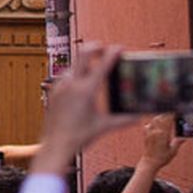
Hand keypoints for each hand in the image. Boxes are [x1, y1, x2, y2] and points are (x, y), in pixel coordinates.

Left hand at [33, 43, 137, 173]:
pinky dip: (76, 73)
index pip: (102, 65)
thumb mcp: (103, 126)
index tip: (120, 48)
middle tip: (106, 48)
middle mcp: (71, 84)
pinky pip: (66, 75)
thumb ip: (124, 120)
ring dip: (86, 62)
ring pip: (74, 64)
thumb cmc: (78, 137)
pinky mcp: (54, 91)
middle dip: (96, 48)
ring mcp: (60, 86)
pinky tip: (82, 81)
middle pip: (83, 54)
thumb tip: (139, 117)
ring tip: (96, 65)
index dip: (113, 54)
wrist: (55, 145)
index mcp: (85, 90)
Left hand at [138, 114, 185, 170]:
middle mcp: (155, 131)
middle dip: (167, 114)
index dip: (172, 115)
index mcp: (163, 134)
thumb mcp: (173, 151)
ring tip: (166, 115)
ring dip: (160, 116)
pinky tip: (156, 122)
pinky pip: (148, 124)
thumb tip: (184, 136)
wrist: (150, 162)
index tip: (176, 112)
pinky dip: (153, 121)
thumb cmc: (162, 158)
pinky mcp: (146, 134)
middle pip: (161, 118)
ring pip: (154, 120)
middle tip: (172, 112)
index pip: (168, 120)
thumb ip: (178, 142)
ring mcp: (149, 132)